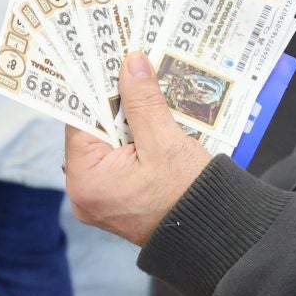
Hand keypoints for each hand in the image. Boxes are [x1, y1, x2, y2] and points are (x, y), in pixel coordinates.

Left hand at [65, 52, 213, 246]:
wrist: (214, 235)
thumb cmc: (188, 196)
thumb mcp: (164, 141)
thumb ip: (143, 101)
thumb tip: (131, 63)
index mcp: (86, 180)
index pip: (81, 118)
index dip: (98, 88)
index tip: (110, 61)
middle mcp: (85, 192)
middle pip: (94, 130)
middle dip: (117, 102)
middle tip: (133, 69)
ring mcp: (101, 198)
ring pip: (110, 143)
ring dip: (130, 119)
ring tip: (148, 92)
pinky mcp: (118, 199)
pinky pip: (120, 159)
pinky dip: (136, 140)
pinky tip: (154, 121)